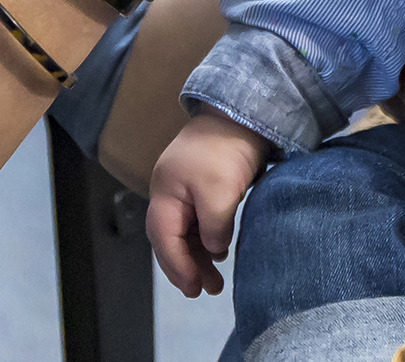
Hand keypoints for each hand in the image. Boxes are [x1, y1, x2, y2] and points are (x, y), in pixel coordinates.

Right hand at [147, 113, 270, 297]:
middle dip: (183, 266)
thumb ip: (213, 228)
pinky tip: (218, 252)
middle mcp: (168, 192)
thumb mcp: (220, 193)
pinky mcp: (200, 186)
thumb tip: (213, 250)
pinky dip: (203, 241)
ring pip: (182, 232)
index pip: (163, 237)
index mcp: (165, 192)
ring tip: (213, 281)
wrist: (240, 114)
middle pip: (168, 237)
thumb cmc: (226, 152)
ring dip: (195, 257)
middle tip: (202, 291)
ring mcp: (183, 188)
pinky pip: (194, 222)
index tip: (194, 289)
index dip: (177, 266)